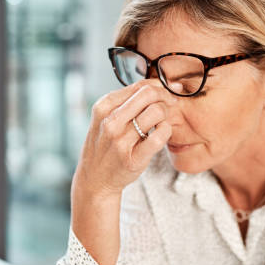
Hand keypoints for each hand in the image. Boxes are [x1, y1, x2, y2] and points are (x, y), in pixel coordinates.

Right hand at [72, 79, 178, 198]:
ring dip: (166, 115)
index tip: (167, 92)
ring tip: (161, 122)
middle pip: (149, 94)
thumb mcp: (106, 118)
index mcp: (103, 107)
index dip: (158, 86)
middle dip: (165, 96)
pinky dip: (166, 131)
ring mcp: (121, 141)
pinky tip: (162, 134)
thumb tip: (156, 85)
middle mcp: (110, 122)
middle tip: (170, 104)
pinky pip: (160, 136)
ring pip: (156, 112)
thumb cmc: (105, 145)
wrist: (95, 179)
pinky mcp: (133, 158)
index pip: (139, 86)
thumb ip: (126, 102)